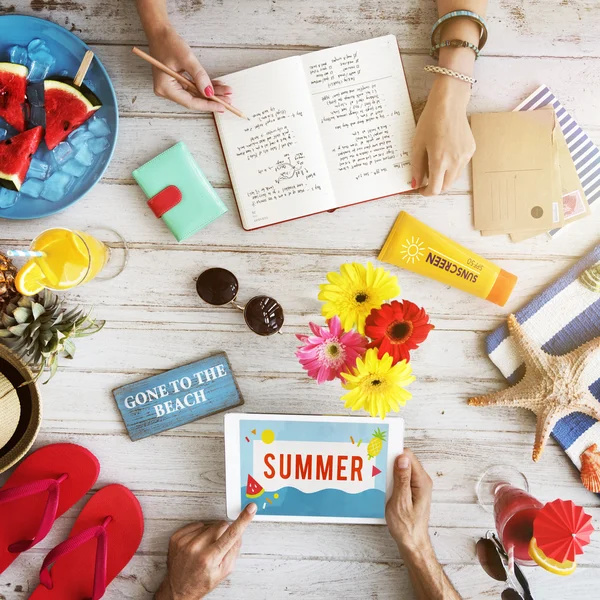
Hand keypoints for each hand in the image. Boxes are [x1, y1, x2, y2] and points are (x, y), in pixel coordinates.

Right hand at [146, 24, 231, 111]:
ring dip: (210, 92)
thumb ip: (199, 76)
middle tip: (228, 99)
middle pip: (193, 99)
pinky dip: (204, 86)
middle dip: (212, 99)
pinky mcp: (175, 82)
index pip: (190, 102)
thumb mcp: (186, 59)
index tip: (221, 106)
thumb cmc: (168, 42)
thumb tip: (210, 93)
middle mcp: (167, 91)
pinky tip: (217, 85)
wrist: (159, 31)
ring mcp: (171, 87)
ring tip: (226, 91)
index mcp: (165, 88)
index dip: (207, 105)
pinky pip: (192, 87)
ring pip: (195, 94)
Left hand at [155, 503, 256, 599]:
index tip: (250, 508)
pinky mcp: (177, 537)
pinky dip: (199, 532)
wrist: (178, 588)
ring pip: (209, 524)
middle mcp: (196, 548)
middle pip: (221, 525)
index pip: (231, 534)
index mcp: (210, 558)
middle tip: (218, 546)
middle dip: (224, 532)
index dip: (243, 520)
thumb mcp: (224, 572)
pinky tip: (197, 545)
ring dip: (211, 533)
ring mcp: (185, 542)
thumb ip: (234, 551)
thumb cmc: (202, 581)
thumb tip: (239, 533)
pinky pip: (197, 525)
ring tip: (205, 548)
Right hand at [385, 449, 433, 556]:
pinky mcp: (412, 490)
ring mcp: (417, 485)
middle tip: (376, 466)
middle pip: (405, 460)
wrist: (412, 542)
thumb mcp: (400, 502)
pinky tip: (383, 484)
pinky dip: (391, 478)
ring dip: (390, 470)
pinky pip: (401, 477)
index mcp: (421, 481)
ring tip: (378, 476)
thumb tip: (402, 458)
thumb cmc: (406, 526)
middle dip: (390, 461)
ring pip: (402, 468)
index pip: (408, 456)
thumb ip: (402, 479)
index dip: (394, 453)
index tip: (381, 454)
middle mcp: (421, 480)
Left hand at [412, 76, 474, 195]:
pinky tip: (446, 154)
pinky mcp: (471, 150)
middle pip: (445, 186)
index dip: (426, 193)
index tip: (421, 190)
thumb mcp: (418, 144)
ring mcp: (465, 156)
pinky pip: (460, 166)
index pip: (435, 189)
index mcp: (440, 160)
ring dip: (444, 178)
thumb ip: (417, 167)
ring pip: (454, 178)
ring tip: (435, 165)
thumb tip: (415, 183)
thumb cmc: (431, 121)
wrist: (449, 103)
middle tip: (426, 180)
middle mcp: (455, 161)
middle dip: (435, 186)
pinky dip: (452, 167)